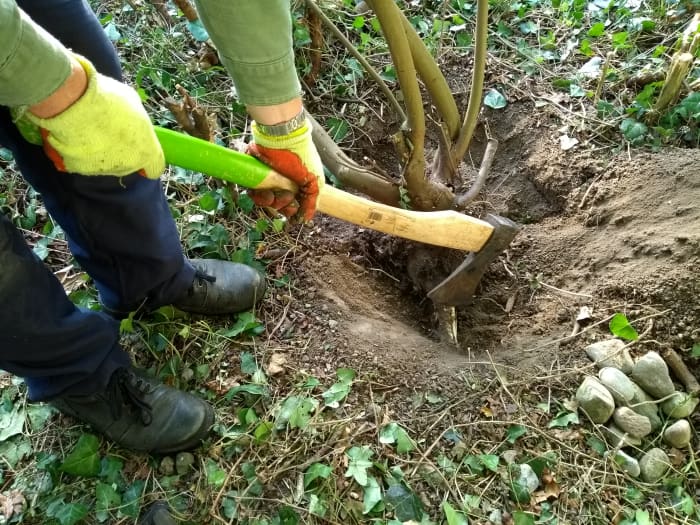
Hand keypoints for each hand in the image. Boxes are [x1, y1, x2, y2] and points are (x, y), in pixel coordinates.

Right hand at [13, 54, 163, 178]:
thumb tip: (134, 121)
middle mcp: (128, 165)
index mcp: (146, 151)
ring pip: (107, 164)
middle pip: (130, 164)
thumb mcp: (133, 103)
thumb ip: (137, 120)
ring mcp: (104, 169)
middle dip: (123, 152)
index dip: (149, 160)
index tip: (142, 152)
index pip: (155, 168)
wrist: (73, 103)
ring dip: (102, 153)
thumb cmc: (109, 99)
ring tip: (90, 131)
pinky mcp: (80, 168)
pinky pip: (84, 162)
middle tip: (111, 132)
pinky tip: (75, 137)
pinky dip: (81, 153)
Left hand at [247, 115, 323, 221]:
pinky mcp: (256, 176)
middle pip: (279, 206)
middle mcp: (283, 184)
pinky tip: (262, 190)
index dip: (292, 210)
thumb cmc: (300, 156)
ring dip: (268, 201)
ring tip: (271, 193)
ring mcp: (269, 180)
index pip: (294, 206)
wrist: (280, 136)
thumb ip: (311, 203)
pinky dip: (256, 195)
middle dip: (281, 204)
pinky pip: (253, 193)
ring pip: (265, 201)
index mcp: (298, 185)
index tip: (293, 207)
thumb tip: (304, 221)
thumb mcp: (313, 181)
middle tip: (284, 195)